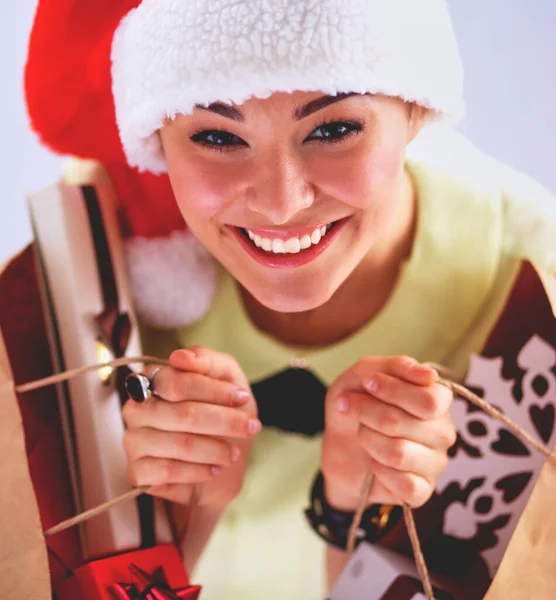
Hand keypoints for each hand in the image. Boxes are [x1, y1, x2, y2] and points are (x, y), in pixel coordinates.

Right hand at [122, 346, 259, 507]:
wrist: (219, 461)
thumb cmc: (220, 412)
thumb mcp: (226, 378)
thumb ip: (207, 361)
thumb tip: (180, 357)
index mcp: (153, 378)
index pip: (177, 382)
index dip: (214, 390)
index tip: (242, 397)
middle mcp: (137, 408)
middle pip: (183, 415)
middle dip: (225, 421)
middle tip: (251, 427)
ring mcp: (133, 440)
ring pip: (181, 444)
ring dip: (217, 449)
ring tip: (233, 453)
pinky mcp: (137, 472)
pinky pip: (171, 471)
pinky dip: (201, 471)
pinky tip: (214, 468)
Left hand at [322, 356, 455, 510]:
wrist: (338, 443)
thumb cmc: (356, 403)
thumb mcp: (363, 374)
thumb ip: (395, 367)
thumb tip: (429, 375)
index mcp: (437, 400)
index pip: (431, 399)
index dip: (393, 390)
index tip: (368, 384)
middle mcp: (442, 431)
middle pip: (409, 423)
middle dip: (369, 412)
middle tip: (351, 407)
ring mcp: (435, 463)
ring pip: (399, 452)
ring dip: (368, 439)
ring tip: (362, 433)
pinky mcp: (422, 491)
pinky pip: (404, 485)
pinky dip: (377, 469)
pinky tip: (373, 462)